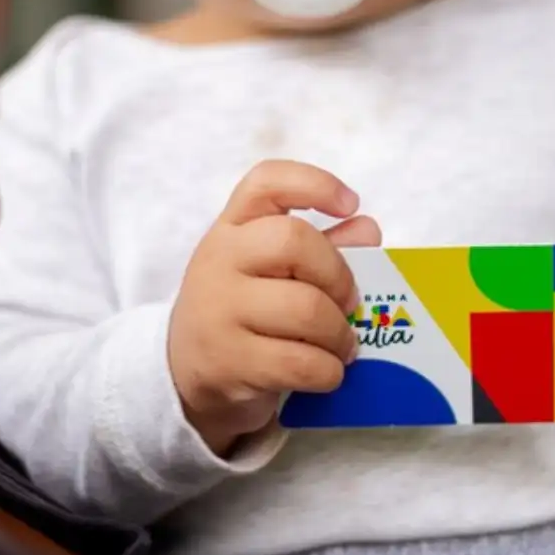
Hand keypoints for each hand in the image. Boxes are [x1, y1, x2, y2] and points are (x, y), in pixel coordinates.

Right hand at [168, 160, 380, 454]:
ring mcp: (219, 311)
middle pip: (293, 242)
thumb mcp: (272, 271)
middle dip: (338, 275)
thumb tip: (368, 229)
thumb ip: (323, 246)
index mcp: (233, 228)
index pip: (266, 182)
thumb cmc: (244, 310)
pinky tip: (329, 371)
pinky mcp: (228, 362)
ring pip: (305, 309)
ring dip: (340, 333)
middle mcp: (219, 260)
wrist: (186, 372)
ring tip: (343, 345)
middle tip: (350, 302)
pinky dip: (329, 370)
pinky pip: (299, 363)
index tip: (349, 204)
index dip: (314, 184)